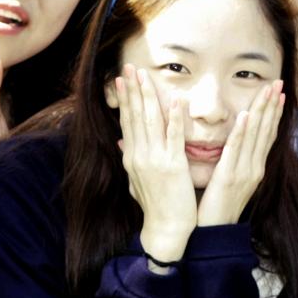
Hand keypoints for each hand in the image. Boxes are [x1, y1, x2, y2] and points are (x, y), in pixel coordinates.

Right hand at [115, 66, 198, 262]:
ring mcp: (154, 160)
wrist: (165, 230)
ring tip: (145, 75)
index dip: (125, 99)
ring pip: (149, 121)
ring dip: (147, 96)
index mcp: (132, 158)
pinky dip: (173, 117)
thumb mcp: (137, 182)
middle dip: (132, 90)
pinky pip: (173, 137)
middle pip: (134, 116)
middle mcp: (139, 156)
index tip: (123, 80)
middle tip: (129, 67)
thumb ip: (133, 161)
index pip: (126, 122)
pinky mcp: (172, 167)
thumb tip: (123, 145)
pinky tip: (174, 100)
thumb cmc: (156, 208)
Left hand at [194, 81, 283, 227]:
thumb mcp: (231, 181)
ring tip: (268, 91)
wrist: (214, 234)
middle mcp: (254, 168)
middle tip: (278, 82)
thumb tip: (237, 147)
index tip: (278, 93)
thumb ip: (236, 162)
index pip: (267, 135)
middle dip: (272, 105)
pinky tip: (244, 116)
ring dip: (261, 111)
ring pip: (255, 136)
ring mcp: (244, 173)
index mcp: (255, 168)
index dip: (273, 113)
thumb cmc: (218, 208)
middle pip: (266, 131)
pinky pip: (236, 151)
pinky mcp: (229, 178)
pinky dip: (241, 133)